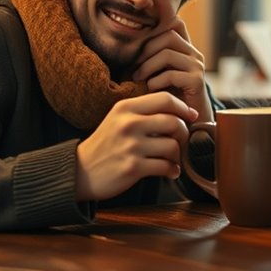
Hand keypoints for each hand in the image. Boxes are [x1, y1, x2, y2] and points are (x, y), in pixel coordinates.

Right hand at [75, 91, 197, 200]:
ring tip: (173, 159)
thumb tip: (180, 110)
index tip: (191, 116)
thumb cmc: (105, 144)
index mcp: (126, 108)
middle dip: (184, 133)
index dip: (183, 107)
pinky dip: (172, 170)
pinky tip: (170, 172)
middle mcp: (128, 124)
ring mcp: (130, 146)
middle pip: (174, 122)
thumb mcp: (119, 119)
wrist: (80, 171)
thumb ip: (144, 112)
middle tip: (182, 142)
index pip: (165, 99)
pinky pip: (165, 166)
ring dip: (178, 155)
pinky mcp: (132, 167)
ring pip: (172, 146)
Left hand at [132, 17, 213, 122]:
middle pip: (167, 35)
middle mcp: (194, 54)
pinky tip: (150, 89)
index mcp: (185, 48)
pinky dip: (156, 81)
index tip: (139, 48)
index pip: (174, 23)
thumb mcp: (156, 73)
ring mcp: (198, 66)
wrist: (187, 124)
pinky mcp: (197, 81)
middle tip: (134, 68)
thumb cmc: (167, 98)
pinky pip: (171, 74)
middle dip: (146, 50)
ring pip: (167, 53)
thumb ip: (149, 57)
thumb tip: (127, 40)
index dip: (156, 28)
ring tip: (138, 79)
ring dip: (147, 66)